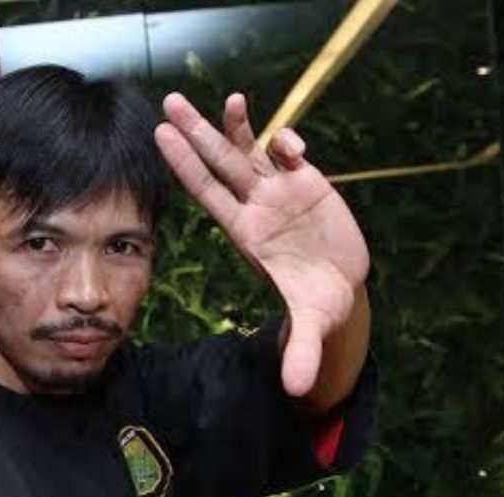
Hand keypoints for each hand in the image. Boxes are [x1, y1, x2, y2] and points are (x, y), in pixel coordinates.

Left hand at [155, 92, 369, 396]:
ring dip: (238, 125)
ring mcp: (279, 191)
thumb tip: (296, 390)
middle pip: (220, 163)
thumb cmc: (318, 304)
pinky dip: (288, 142)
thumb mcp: (312, 326)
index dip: (186, 166)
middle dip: (197, 133)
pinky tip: (291, 144)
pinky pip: (290, 153)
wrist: (340, 287)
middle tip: (169, 102)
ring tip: (232, 100)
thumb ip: (302, 353)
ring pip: (251, 150)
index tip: (162, 140)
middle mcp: (256, 206)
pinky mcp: (307, 181)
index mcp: (246, 233)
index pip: (208, 193)